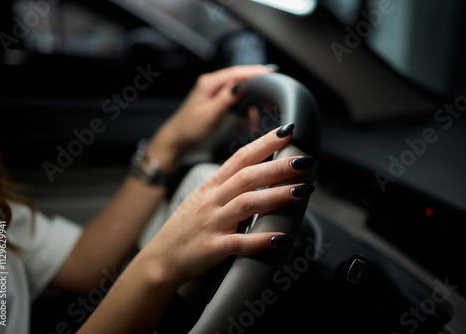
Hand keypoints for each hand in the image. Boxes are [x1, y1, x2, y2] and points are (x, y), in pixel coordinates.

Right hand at [143, 124, 315, 284]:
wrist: (161, 259)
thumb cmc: (186, 228)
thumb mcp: (203, 199)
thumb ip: (228, 187)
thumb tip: (258, 176)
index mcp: (212, 186)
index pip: (240, 158)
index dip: (264, 143)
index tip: (287, 131)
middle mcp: (212, 201)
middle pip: (247, 177)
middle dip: (278, 166)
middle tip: (305, 159)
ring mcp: (212, 223)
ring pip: (246, 204)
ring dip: (276, 196)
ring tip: (303, 191)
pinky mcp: (212, 248)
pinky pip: (239, 243)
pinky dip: (260, 240)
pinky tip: (281, 238)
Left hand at [146, 65, 274, 170]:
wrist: (175, 143)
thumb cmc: (188, 130)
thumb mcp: (209, 115)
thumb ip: (226, 99)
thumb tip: (242, 85)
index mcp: (209, 84)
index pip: (236, 73)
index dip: (255, 73)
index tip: (271, 73)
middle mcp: (213, 87)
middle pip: (241, 84)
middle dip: (255, 96)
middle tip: (269, 105)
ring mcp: (215, 96)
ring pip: (240, 97)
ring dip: (248, 111)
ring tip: (251, 127)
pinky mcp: (217, 106)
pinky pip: (235, 106)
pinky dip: (241, 116)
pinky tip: (241, 128)